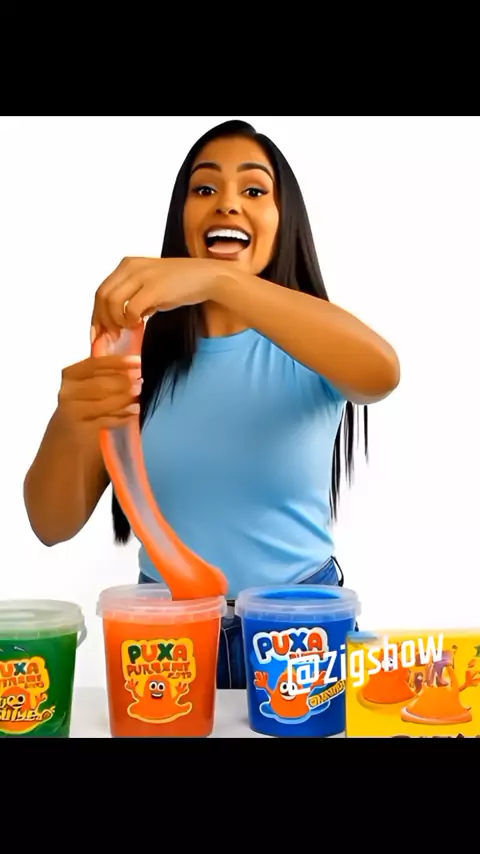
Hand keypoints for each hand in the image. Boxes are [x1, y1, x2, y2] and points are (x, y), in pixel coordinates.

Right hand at [57, 354, 142, 430]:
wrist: (64, 444)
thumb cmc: (80, 410)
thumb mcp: (86, 389)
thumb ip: (104, 376)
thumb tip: (132, 369)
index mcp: (70, 376)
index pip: (95, 364)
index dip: (118, 362)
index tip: (138, 361)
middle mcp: (68, 392)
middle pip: (100, 384)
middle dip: (123, 382)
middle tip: (141, 381)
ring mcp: (73, 412)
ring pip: (104, 402)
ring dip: (125, 399)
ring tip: (139, 396)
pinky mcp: (82, 431)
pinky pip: (108, 420)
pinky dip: (123, 417)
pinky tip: (134, 413)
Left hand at [91, 256, 230, 337]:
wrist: (207, 277)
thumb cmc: (181, 283)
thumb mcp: (150, 284)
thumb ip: (132, 296)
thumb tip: (117, 320)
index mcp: (128, 265)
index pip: (102, 290)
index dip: (97, 313)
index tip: (99, 332)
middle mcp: (131, 267)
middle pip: (102, 296)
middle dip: (103, 320)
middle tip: (112, 334)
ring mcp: (143, 277)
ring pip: (112, 302)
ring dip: (117, 320)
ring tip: (128, 327)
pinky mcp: (154, 288)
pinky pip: (131, 309)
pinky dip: (131, 320)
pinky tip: (140, 323)